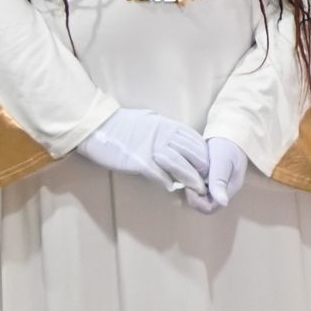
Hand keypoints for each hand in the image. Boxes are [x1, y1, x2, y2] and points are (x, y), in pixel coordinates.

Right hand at [75, 108, 209, 194]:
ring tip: (198, 190)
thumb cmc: (123, 124)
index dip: (206, 156)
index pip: (196, 142)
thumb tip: (177, 136)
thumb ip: (166, 129)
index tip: (210, 167)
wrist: (99, 125)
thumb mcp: (151, 120)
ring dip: (192, 180)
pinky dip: (168, 183)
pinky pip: (160, 175)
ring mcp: (153, 149)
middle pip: (193, 155)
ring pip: (181, 166)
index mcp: (169, 126)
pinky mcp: (140, 161)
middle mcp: (165, 136)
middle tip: (208, 182)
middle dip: (204, 170)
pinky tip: (173, 188)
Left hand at [184, 137, 249, 213]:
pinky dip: (194, 183)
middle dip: (193, 197)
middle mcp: (224, 190)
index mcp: (230, 189)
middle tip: (185, 182)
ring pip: (202, 196)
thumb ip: (220, 181)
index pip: (210, 208)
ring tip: (187, 177)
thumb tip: (224, 203)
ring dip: (193, 190)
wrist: (231, 131)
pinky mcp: (214, 178)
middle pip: (205, 204)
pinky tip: (190, 174)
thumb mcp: (222, 162)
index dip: (196, 202)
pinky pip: (202, 187)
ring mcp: (219, 184)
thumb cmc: (227, 145)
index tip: (188, 187)